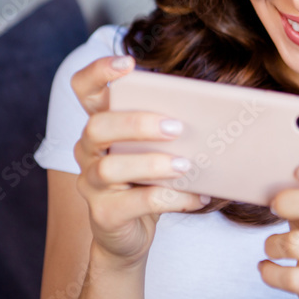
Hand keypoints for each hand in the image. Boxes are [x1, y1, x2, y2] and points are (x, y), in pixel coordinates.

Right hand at [71, 55, 208, 268]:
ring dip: (153, 163)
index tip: (129, 63)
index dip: (99, 71)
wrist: (130, 234)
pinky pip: (136, 203)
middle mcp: (88, 150)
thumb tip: (214, 113)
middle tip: (177, 127)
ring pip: (111, 167)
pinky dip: (171, 198)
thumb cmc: (147, 180)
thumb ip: (168, 128)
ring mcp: (91, 183)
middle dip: (137, 123)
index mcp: (101, 124)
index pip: (84, 88)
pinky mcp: (103, 214)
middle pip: (97, 126)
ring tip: (187, 166)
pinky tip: (198, 195)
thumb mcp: (156, 149)